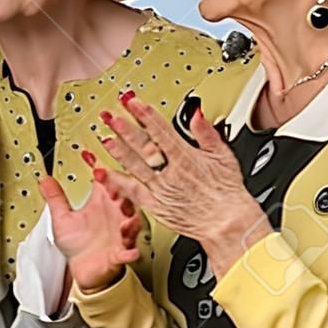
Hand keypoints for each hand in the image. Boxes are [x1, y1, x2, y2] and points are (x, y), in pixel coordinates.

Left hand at [39, 175, 140, 293]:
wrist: (84, 270)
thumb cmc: (77, 243)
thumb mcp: (62, 218)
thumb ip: (55, 197)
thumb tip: (44, 179)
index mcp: (101, 203)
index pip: (106, 181)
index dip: (102, 171)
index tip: (93, 163)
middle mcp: (114, 215)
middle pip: (125, 197)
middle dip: (122, 192)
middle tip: (113, 187)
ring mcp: (119, 234)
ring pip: (131, 223)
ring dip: (130, 220)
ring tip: (124, 218)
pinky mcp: (119, 254)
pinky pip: (128, 253)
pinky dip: (129, 253)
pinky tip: (129, 252)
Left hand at [99, 93, 270, 274]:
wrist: (228, 225)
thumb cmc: (227, 193)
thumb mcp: (224, 156)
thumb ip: (207, 133)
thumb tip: (196, 113)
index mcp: (186, 158)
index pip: (161, 131)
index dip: (145, 115)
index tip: (131, 102)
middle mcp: (170, 173)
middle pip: (144, 147)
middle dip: (125, 129)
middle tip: (110, 115)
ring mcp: (160, 189)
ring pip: (134, 167)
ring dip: (117, 151)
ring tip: (103, 138)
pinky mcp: (153, 205)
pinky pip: (130, 191)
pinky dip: (114, 182)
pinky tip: (99, 172)